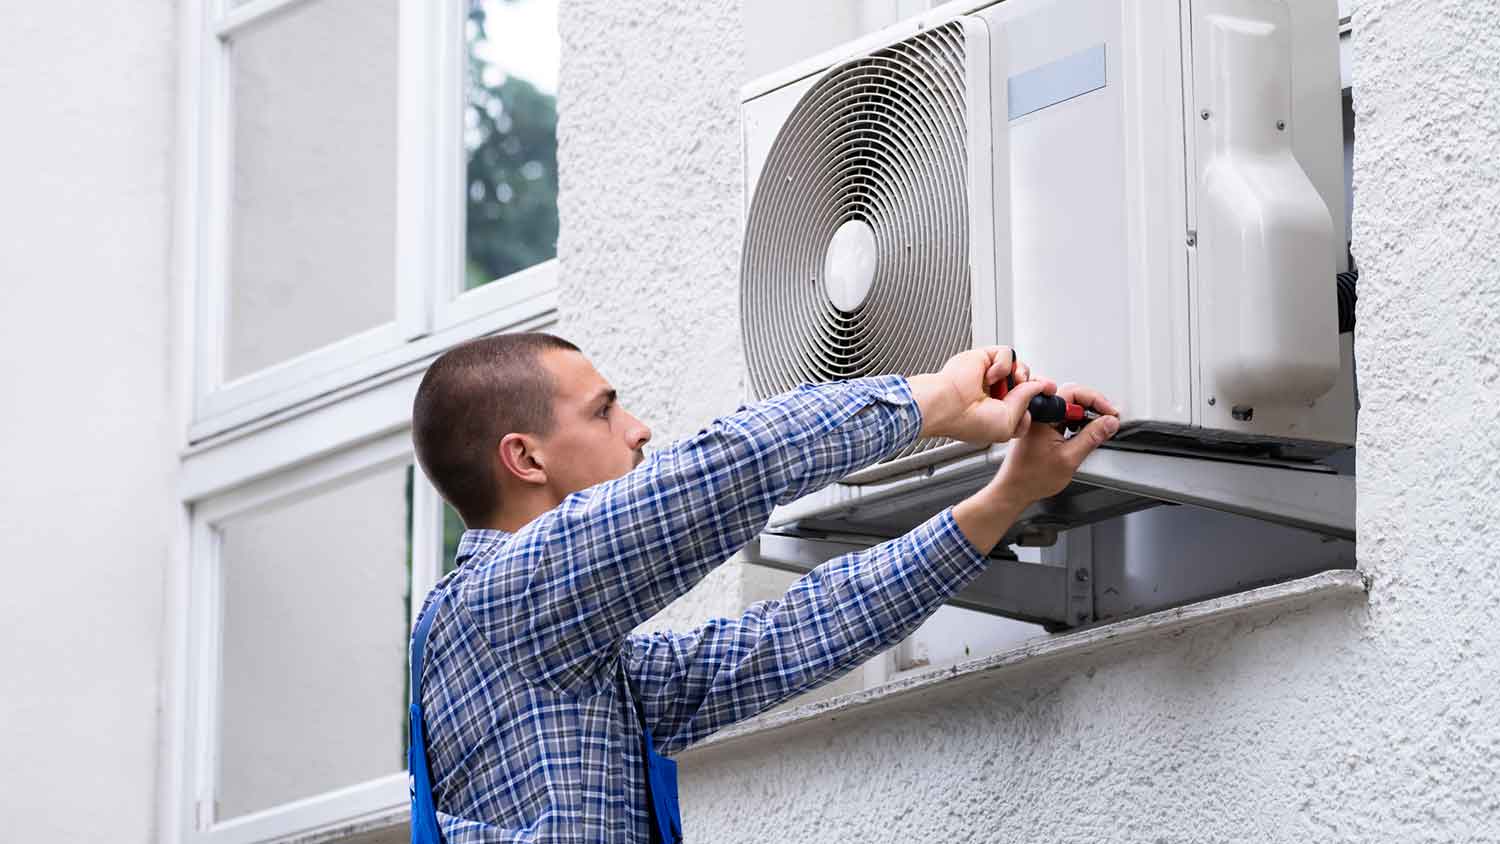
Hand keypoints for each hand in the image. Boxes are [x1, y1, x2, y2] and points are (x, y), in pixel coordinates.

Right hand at [909, 346, 1053, 443]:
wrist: (947, 406)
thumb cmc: (969, 421)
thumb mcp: (1010, 422)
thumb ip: (1027, 402)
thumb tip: (1039, 387)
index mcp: (998, 412)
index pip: (1026, 400)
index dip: (1038, 397)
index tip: (1049, 395)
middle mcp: (994, 393)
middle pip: (1025, 382)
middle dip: (1033, 385)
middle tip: (1040, 388)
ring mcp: (988, 376)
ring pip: (1019, 366)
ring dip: (1019, 375)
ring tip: (1007, 384)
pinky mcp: (983, 358)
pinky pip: (1006, 353)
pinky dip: (1003, 364)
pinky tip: (990, 376)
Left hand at [986, 383, 1120, 504]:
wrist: (1016, 490)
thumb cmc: (1032, 477)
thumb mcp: (1070, 458)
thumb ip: (1092, 437)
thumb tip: (1109, 422)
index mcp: (1041, 415)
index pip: (1073, 393)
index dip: (1096, 400)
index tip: (1110, 413)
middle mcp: (1038, 413)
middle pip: (1072, 397)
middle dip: (1094, 407)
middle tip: (1109, 420)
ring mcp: (1040, 419)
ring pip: (1069, 407)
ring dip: (1087, 415)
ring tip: (1100, 429)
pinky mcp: (1042, 427)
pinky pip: (1064, 417)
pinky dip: (1078, 422)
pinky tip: (1086, 433)